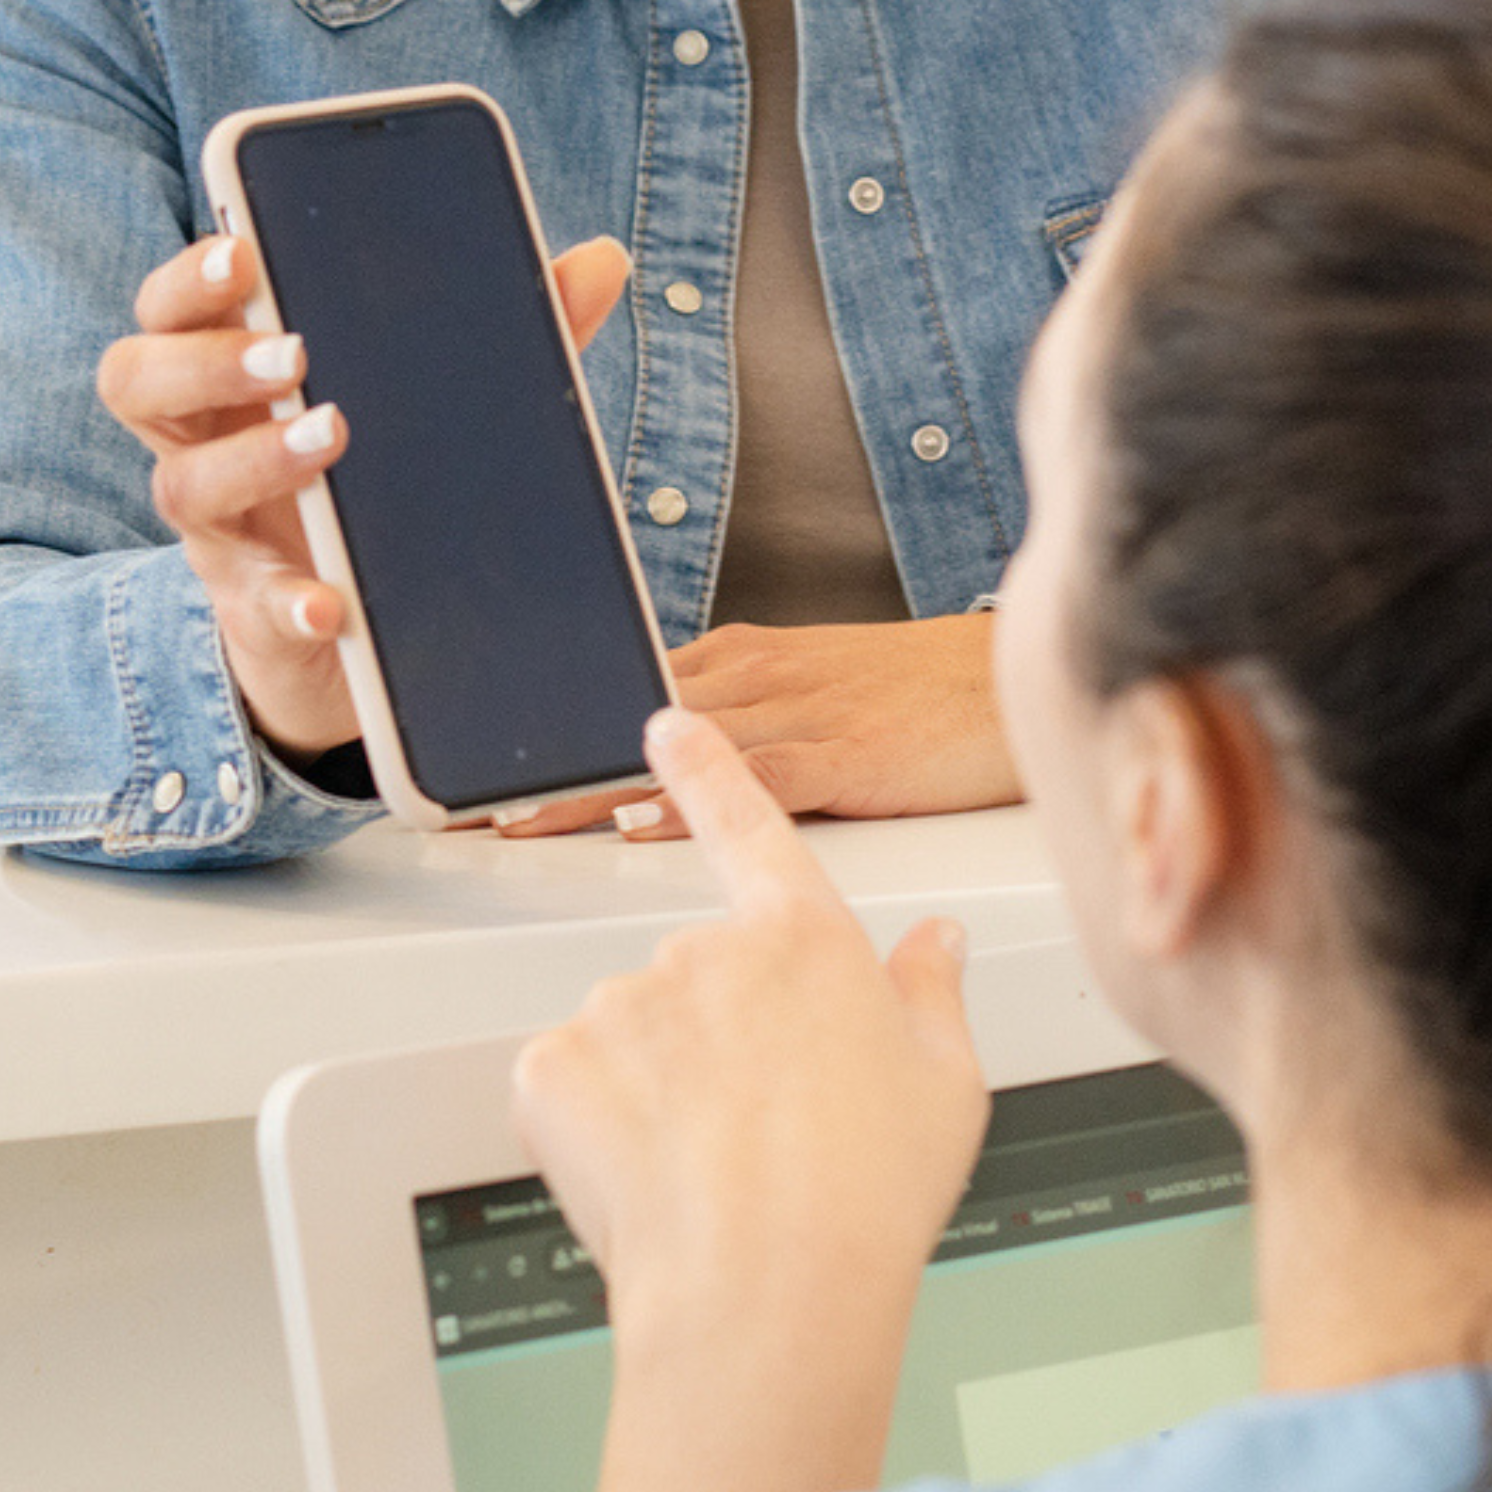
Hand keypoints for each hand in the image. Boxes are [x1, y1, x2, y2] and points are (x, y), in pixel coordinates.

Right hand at [97, 225, 634, 757]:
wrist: (350, 630)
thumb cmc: (378, 481)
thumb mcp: (434, 401)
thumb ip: (509, 328)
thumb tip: (600, 259)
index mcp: (234, 373)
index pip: (173, 304)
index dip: (192, 274)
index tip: (244, 249)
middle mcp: (201, 444)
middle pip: (137, 378)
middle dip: (205, 355)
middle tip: (292, 350)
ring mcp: (219, 533)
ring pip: (180, 487)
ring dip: (255, 457)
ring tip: (332, 437)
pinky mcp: (253, 614)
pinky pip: (253, 609)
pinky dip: (291, 602)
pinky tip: (331, 600)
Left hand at [494, 612, 1016, 839]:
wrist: (1023, 679)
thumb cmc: (933, 709)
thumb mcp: (824, 711)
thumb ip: (753, 746)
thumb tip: (675, 791)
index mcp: (749, 666)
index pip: (630, 700)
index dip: (556, 739)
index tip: (487, 776)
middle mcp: (761, 678)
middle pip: (630, 722)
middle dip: (548, 768)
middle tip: (469, 807)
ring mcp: (803, 713)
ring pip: (673, 749)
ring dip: (592, 787)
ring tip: (517, 824)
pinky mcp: (850, 755)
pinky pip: (754, 779)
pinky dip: (693, 803)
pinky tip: (639, 825)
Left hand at [508, 712, 985, 1491]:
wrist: (768, 1290)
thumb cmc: (866, 1197)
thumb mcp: (946, 1084)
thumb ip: (931, 993)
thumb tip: (937, 943)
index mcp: (804, 941)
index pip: (747, 825)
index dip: (706, 769)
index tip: (668, 723)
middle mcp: (704, 951)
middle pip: (696, 981)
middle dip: (714, 1044)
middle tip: (764, 1132)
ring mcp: (621, 1003)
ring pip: (629, 1036)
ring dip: (656, 1090)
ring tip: (715, 1171)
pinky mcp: (552, 1065)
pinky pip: (569, 1087)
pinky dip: (597, 1131)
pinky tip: (651, 1178)